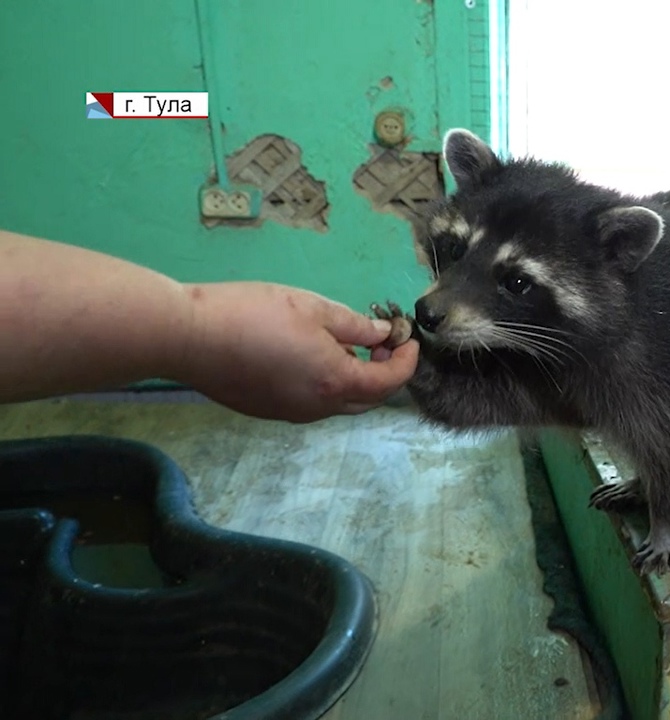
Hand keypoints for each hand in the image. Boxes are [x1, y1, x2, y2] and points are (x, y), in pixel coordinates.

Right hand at [174, 281, 419, 422]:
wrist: (189, 337)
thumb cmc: (253, 313)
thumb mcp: (313, 308)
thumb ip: (354, 325)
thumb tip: (382, 334)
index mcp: (335, 382)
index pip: (389, 382)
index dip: (406, 361)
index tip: (409, 340)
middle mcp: (317, 407)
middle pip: (367, 399)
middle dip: (383, 372)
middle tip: (381, 342)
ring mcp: (290, 413)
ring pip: (338, 403)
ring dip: (354, 378)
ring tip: (347, 344)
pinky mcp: (268, 411)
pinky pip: (311, 403)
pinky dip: (326, 384)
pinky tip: (313, 355)